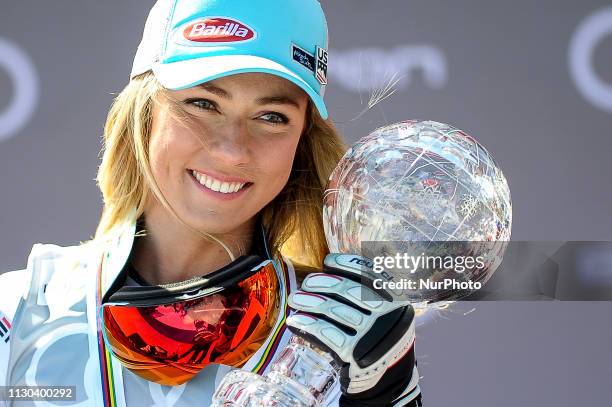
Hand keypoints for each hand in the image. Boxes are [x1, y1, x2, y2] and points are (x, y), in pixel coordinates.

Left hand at [287, 254, 420, 405]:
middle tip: (307, 282)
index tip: (328, 261)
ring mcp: (372, 336)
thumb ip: (371, 296)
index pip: (371, 275)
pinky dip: (308, 325)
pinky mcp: (356, 355)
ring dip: (310, 302)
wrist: (388, 383)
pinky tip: (296, 321)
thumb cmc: (379, 342)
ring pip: (334, 311)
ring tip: (295, 299)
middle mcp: (388, 317)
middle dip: (323, 283)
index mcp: (397, 303)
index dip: (348, 264)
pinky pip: (326, 333)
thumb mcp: (387, 316)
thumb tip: (333, 271)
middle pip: (349, 291)